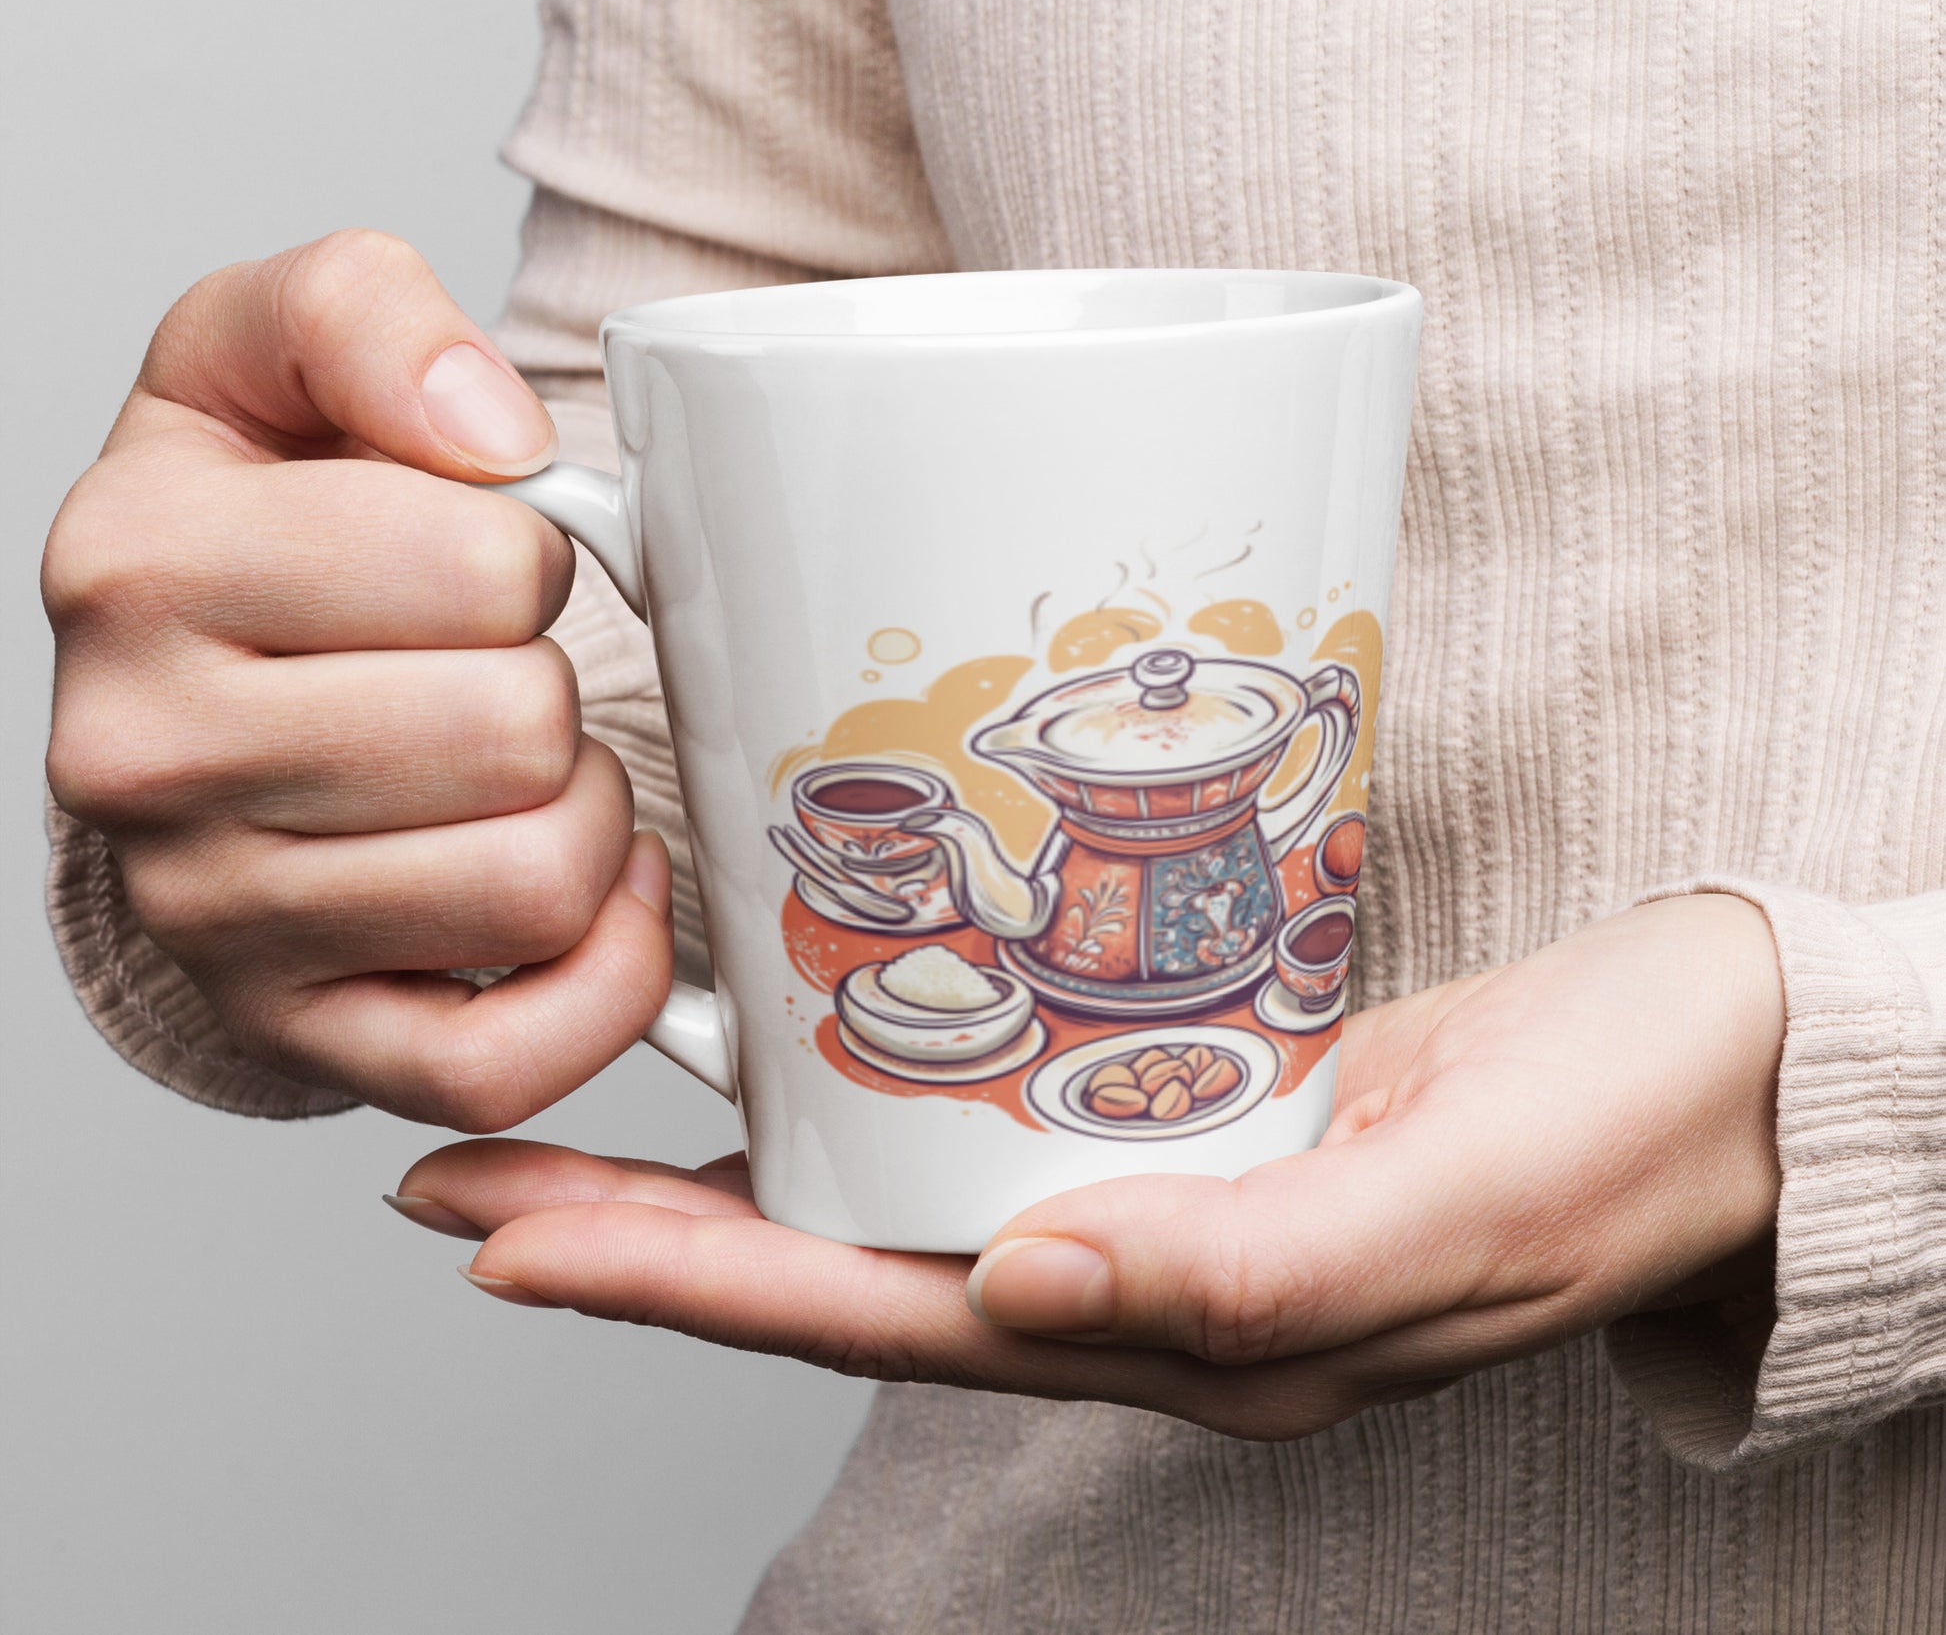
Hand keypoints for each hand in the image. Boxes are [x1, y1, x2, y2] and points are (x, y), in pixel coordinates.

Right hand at [44, 230, 672, 1126]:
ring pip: (534, 887)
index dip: (535, 555)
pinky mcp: (301, 1036)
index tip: (483, 562)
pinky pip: (501, 1064)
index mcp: (138, 562)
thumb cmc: (267, 524)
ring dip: (584, 819)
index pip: (488, 567)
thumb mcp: (276, 353)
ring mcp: (212, 920)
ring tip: (522, 774)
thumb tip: (485, 430)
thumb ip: (364, 316)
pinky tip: (584, 893)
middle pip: (518, 732)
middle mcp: (141, 756)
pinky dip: (601, 979)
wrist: (208, 693)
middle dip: (558, 687)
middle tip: (503, 673)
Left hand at [388, 895, 1783, 1438]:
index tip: (511, 1237)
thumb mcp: (1458, 1207)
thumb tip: (1027, 1294)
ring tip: (565, 1129)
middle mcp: (1139, 1275)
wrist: (1714, 1069)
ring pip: (893, 1195)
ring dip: (728, 1167)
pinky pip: (984, 1112)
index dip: (686, 1285)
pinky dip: (865, 1088)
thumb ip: (1251, 1270)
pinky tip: (794, 1050)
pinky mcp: (1185, 1100)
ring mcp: (1154, 1190)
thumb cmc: (1617, 1136)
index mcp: (1188, 1330)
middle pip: (843, 1266)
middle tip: (460, 1178)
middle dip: (644, 1233)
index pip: (883, 1320)